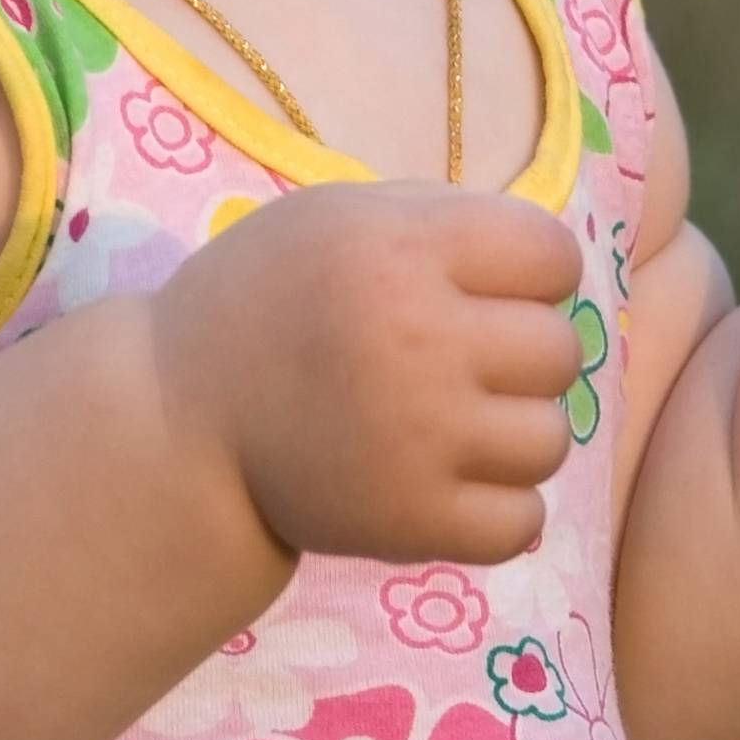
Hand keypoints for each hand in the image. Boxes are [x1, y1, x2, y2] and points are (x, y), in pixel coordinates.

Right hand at [149, 180, 589, 564]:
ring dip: (516, 432)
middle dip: (524, 352)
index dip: (532, 270)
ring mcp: (419, 439)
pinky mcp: (411, 523)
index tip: (489, 288)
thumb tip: (553, 264)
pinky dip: (500, 508)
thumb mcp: (342, 216)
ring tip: (457, 423)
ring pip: (550, 439)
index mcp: (402, 250)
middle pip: (559, 349)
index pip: (552, 255)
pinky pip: (521, 521)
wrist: (180, 418)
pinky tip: (454, 480)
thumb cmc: (269, 298)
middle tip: (467, 361)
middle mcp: (419, 339)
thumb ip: (445, 220)